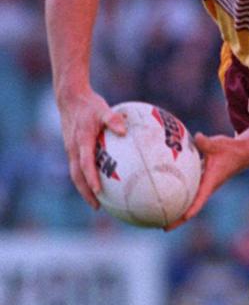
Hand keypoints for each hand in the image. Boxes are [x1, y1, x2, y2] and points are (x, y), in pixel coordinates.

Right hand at [59, 90, 126, 207]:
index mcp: (81, 141)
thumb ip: (113, 119)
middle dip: (86, 192)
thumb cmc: (89, 104)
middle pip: (77, 176)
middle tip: (97, 206)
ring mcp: (71, 149)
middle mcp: (73, 148)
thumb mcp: (102, 108)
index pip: (85, 164)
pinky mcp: (72, 148)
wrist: (69, 98)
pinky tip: (98, 183)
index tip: (98, 191)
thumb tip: (124, 130)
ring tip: (97, 202)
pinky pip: (78, 167)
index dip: (91, 178)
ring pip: (75, 174)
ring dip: (84, 189)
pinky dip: (85, 178)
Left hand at [169, 132, 248, 226]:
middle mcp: (206, 187)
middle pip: (190, 207)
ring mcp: (203, 185)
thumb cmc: (231, 150)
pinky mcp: (201, 179)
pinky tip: (165, 193)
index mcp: (211, 182)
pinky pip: (187, 191)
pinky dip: (178, 194)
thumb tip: (196, 137)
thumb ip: (206, 142)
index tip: (180, 219)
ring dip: (176, 209)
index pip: (199, 200)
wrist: (243, 153)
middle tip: (162, 227)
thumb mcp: (219, 144)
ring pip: (188, 201)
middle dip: (177, 219)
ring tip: (159, 217)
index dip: (190, 210)